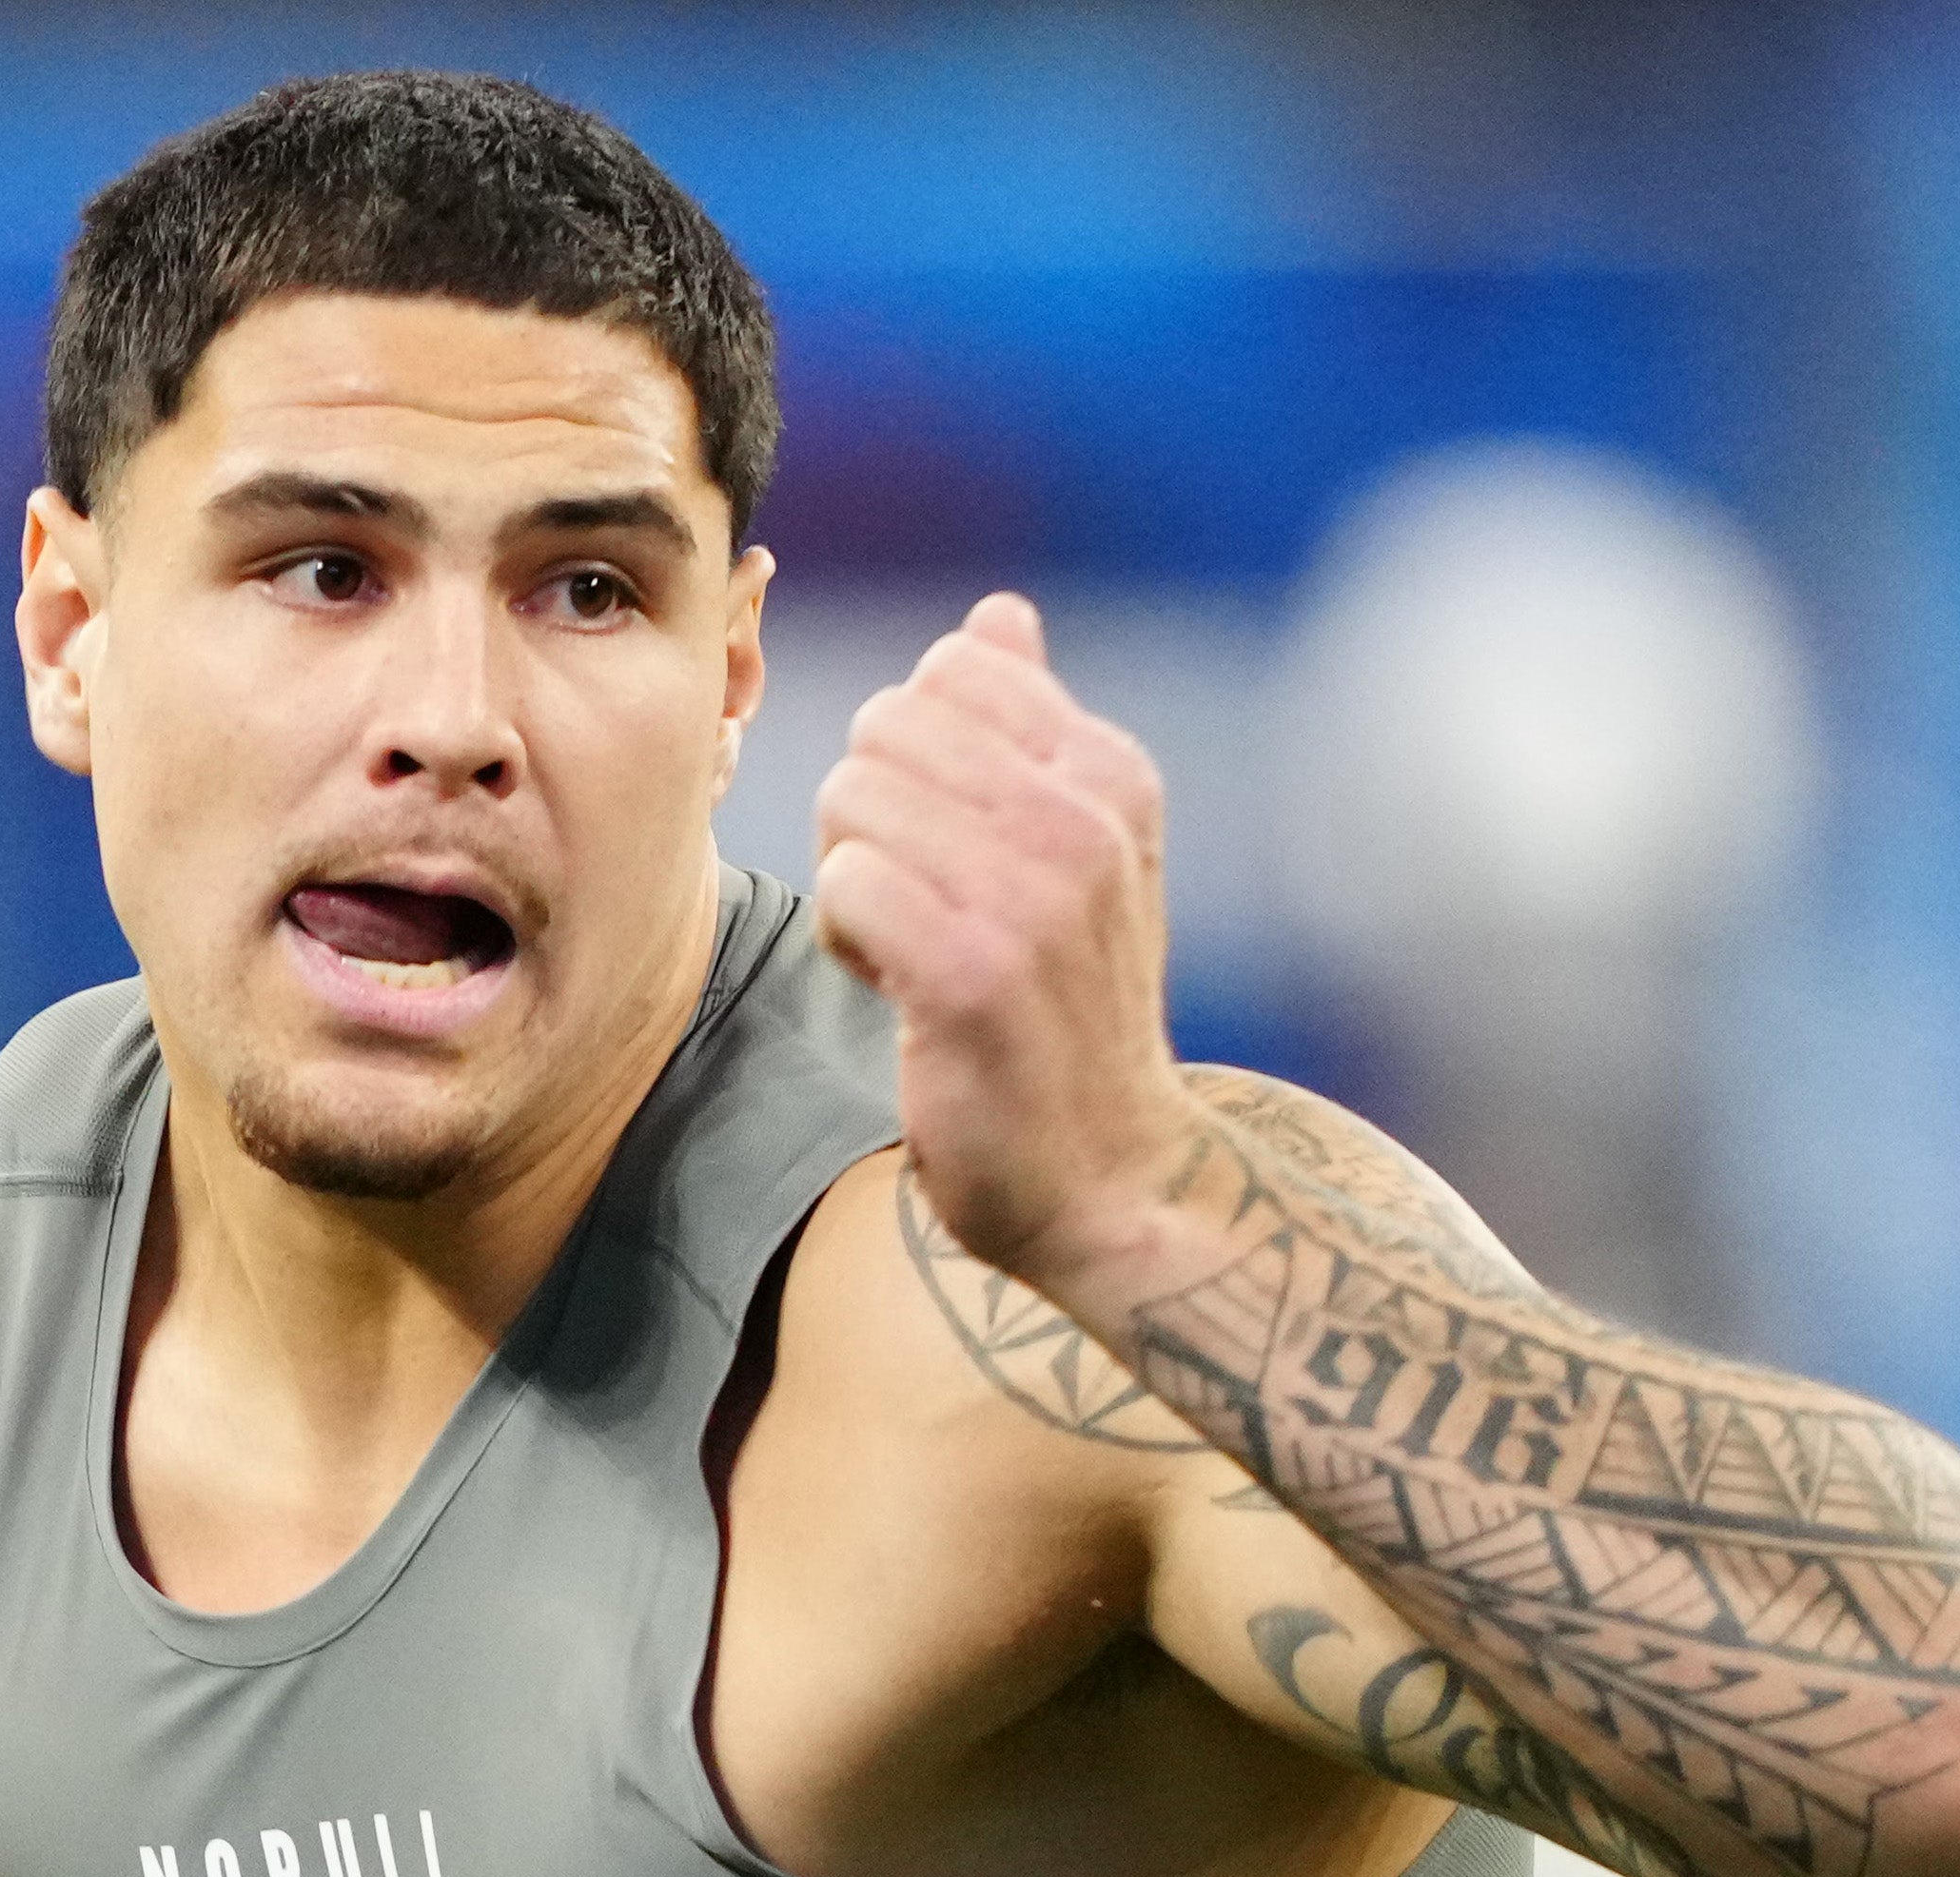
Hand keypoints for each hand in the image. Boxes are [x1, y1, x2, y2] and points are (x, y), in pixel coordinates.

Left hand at [807, 592, 1203, 1287]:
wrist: (1111, 1177)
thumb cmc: (1069, 1011)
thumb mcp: (1083, 852)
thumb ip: (1034, 727)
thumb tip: (998, 617)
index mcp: (1112, 774)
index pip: (953, 669)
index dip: (918, 753)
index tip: (956, 841)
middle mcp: (1087, 822)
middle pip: (887, 725)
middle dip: (872, 810)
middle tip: (919, 898)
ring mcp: (1036, 899)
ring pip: (856, 796)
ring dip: (856, 876)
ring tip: (914, 946)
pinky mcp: (973, 978)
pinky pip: (847, 884)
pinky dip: (848, 938)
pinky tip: (898, 989)